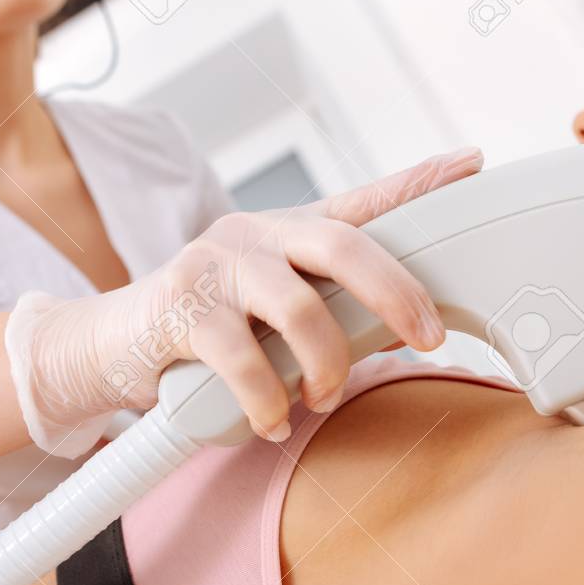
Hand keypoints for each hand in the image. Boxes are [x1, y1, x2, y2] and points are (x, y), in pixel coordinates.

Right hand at [6, 148, 483, 452]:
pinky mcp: (181, 305)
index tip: (471, 163)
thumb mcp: (271, 310)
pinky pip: (246, 362)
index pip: (363, 200)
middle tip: (428, 339)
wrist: (112, 346)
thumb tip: (406, 330)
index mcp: (287, 232)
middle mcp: (256, 234)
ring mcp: (216, 263)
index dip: (420, 180)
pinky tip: (270, 421)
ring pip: (301, 310)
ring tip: (321, 397)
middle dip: (398, 295)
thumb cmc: (207, 331)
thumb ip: (327, 308)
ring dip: (326, 367)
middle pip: (345, 246)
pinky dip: (267, 403)